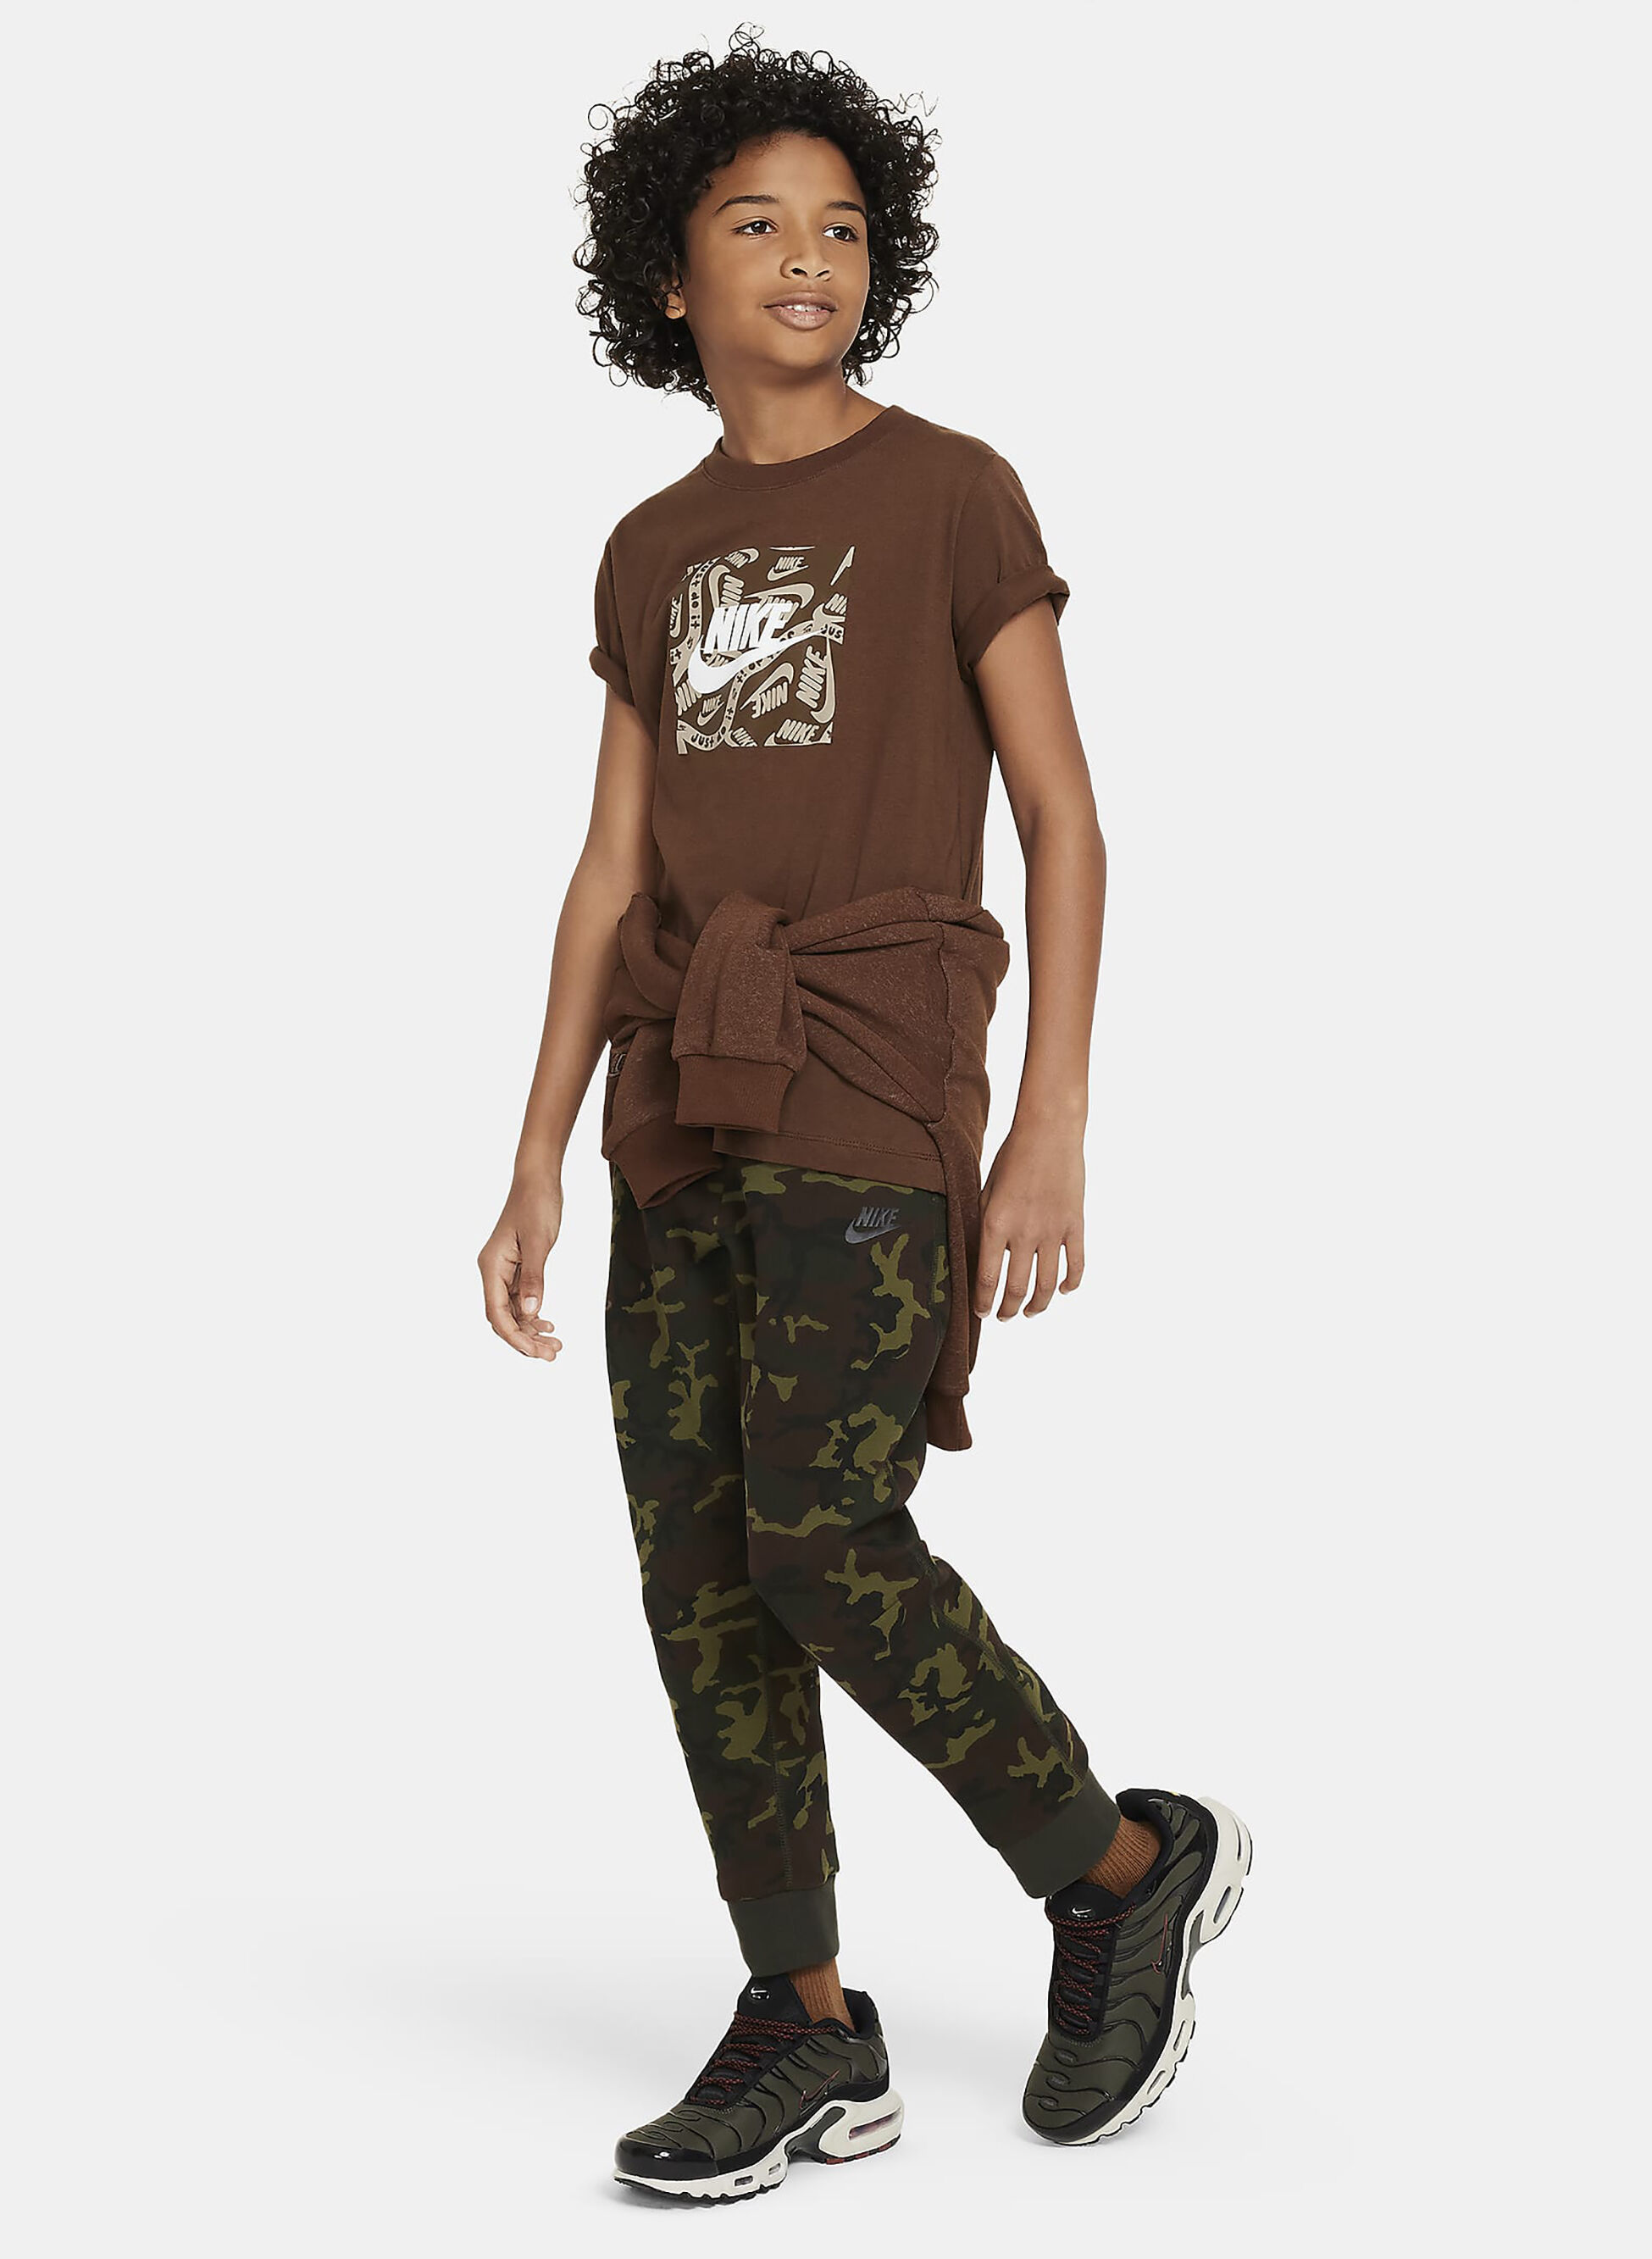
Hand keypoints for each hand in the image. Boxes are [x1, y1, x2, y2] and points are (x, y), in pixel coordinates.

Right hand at [479, 1171, 564, 1360]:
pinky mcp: (517, 1267)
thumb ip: (534, 1278)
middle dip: (525, 1339)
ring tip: (555, 1345)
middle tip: (552, 1354)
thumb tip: (531, 1313)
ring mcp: (504, 1271)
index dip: (515, 1337)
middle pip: (504, 1317)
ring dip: (532, 1330)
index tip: (535, 1352)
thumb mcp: (538, 1241)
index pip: (497, 1313)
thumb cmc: (536, 1204)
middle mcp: (493, 1272)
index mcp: (491, 1267)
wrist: (538, 1179)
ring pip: (514, 1311)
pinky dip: (534, 1315)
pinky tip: (549, 1326)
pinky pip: (521, 1299)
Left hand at [972, 1129, 1085, 1319]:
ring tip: (1030, 1312)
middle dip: (1008, 1309)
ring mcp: (1053, 1232)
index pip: (987, 1279)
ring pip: (1047, 1284)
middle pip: (1016, 1288)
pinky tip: (1064, 1291)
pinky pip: (1076, 1265)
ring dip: (1038, 1304)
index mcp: (995, 1225)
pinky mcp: (1075, 1226)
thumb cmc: (1011, 1157)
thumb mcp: (986, 1190)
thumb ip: (983, 1224)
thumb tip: (978, 1256)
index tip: (981, 1313)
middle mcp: (1024, 1234)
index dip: (983, 1303)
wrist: (1048, 1132)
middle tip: (1004, 1317)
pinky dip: (1071, 1283)